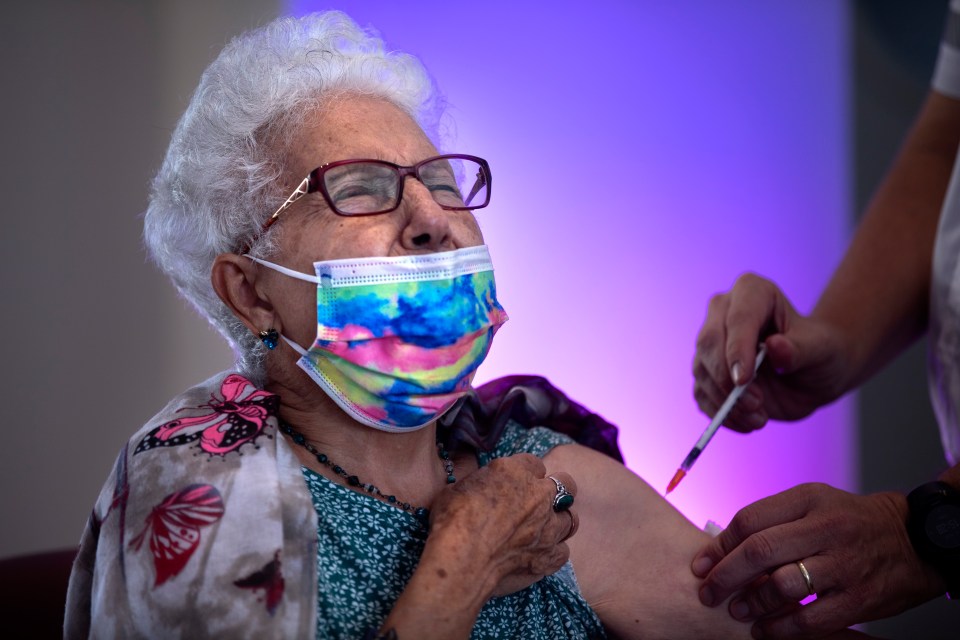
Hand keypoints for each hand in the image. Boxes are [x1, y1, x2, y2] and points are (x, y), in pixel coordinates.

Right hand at [428, 453, 578, 596]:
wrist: (461, 559)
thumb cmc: (452, 521)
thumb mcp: (457, 487)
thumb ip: (478, 483)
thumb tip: (477, 487)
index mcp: (515, 471)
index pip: (534, 464)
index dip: (526, 474)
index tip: (515, 485)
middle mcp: (539, 495)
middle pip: (565, 483)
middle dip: (556, 491)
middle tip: (538, 503)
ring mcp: (548, 526)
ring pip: (570, 518)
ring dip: (557, 522)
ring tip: (542, 530)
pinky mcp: (549, 556)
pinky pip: (563, 551)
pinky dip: (553, 552)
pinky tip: (538, 554)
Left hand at [690, 483, 945, 637]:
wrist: (913, 539)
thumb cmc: (850, 521)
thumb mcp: (812, 503)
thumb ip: (772, 518)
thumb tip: (723, 546)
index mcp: (808, 499)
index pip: (750, 520)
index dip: (719, 545)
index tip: (701, 564)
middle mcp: (825, 528)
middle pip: (760, 551)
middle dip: (725, 575)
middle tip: (708, 592)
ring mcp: (844, 564)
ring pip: (783, 585)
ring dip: (752, 603)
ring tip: (737, 610)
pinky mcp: (859, 597)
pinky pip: (812, 619)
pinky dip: (782, 628)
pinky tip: (765, 630)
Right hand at [692, 273, 850, 431]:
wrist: (814, 373)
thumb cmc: (821, 352)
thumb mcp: (822, 349)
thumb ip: (800, 349)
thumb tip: (776, 347)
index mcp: (752, 292)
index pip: (737, 318)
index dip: (736, 349)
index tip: (743, 380)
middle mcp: (724, 312)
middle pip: (709, 343)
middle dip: (727, 379)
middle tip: (757, 405)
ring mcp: (712, 342)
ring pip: (701, 370)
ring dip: (725, 401)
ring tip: (759, 418)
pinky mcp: (708, 372)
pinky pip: (702, 393)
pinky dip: (719, 413)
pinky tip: (747, 423)